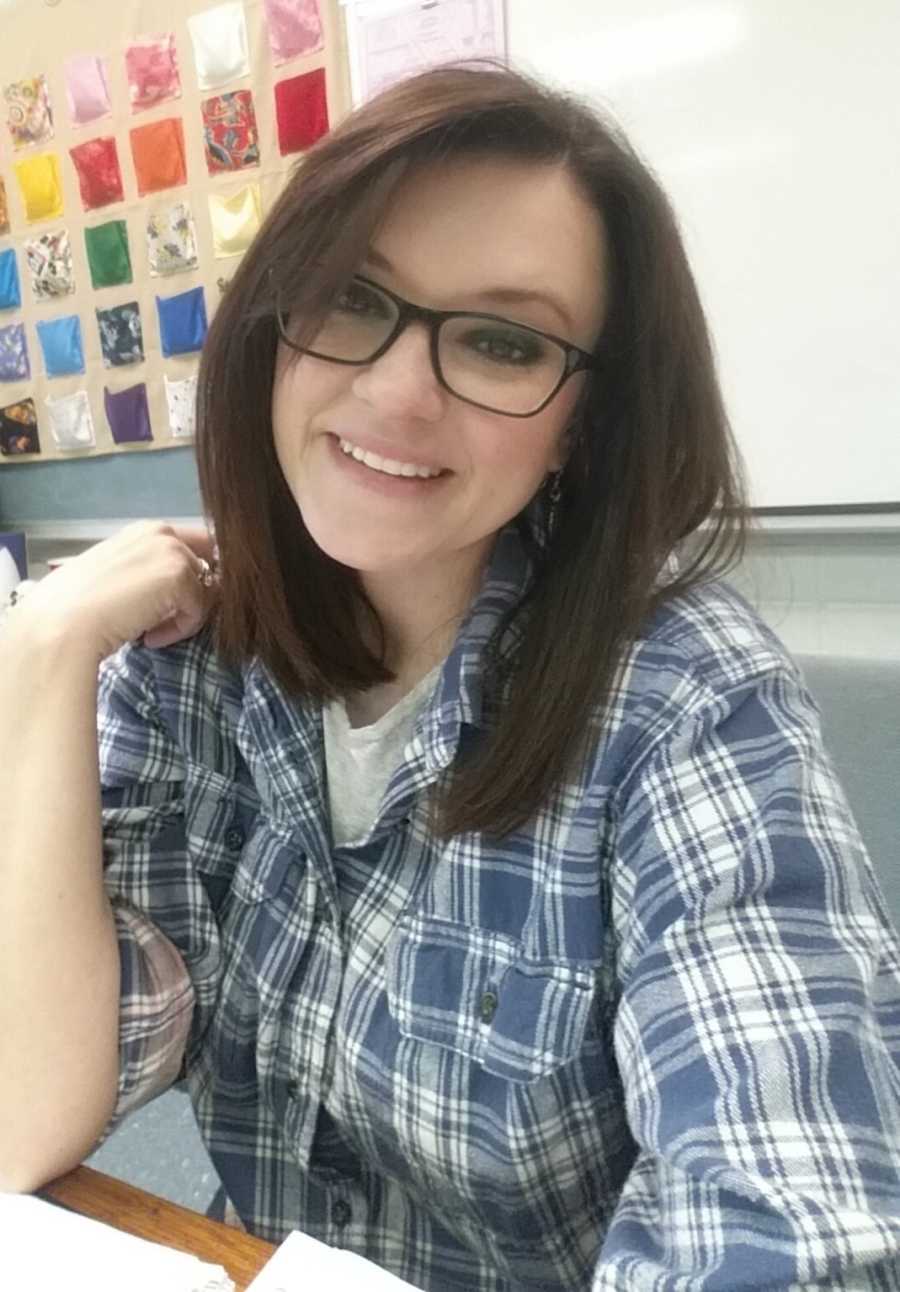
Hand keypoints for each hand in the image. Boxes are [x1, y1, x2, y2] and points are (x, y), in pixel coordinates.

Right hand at [7, 522, 219, 662]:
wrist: (63, 623)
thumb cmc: (79, 605)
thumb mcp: (120, 576)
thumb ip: (149, 573)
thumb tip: (176, 591)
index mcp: (146, 530)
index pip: (196, 549)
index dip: (194, 579)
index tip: (173, 606)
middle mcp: (163, 533)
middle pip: (208, 569)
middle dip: (192, 599)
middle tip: (159, 622)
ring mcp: (174, 552)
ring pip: (205, 593)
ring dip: (182, 618)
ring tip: (148, 631)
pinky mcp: (181, 577)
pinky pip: (198, 612)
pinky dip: (178, 631)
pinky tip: (149, 637)